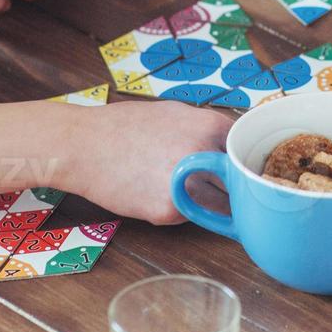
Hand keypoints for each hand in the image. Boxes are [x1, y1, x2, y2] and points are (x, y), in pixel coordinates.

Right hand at [77, 101, 230, 224]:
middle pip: (240, 183)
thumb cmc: (126, 127)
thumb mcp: (176, 114)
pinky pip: (190, 216)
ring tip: (180, 189)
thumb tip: (236, 150)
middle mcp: (207, 153)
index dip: (243, 166)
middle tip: (215, 188)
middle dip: (232, 188)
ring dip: (210, 204)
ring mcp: (191, 183)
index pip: (247, 154)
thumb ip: (209, 132)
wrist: (84, 144)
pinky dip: (179, 211)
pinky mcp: (171, 209)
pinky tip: (155, 195)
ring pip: (221, 206)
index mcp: (212, 126)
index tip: (240, 175)